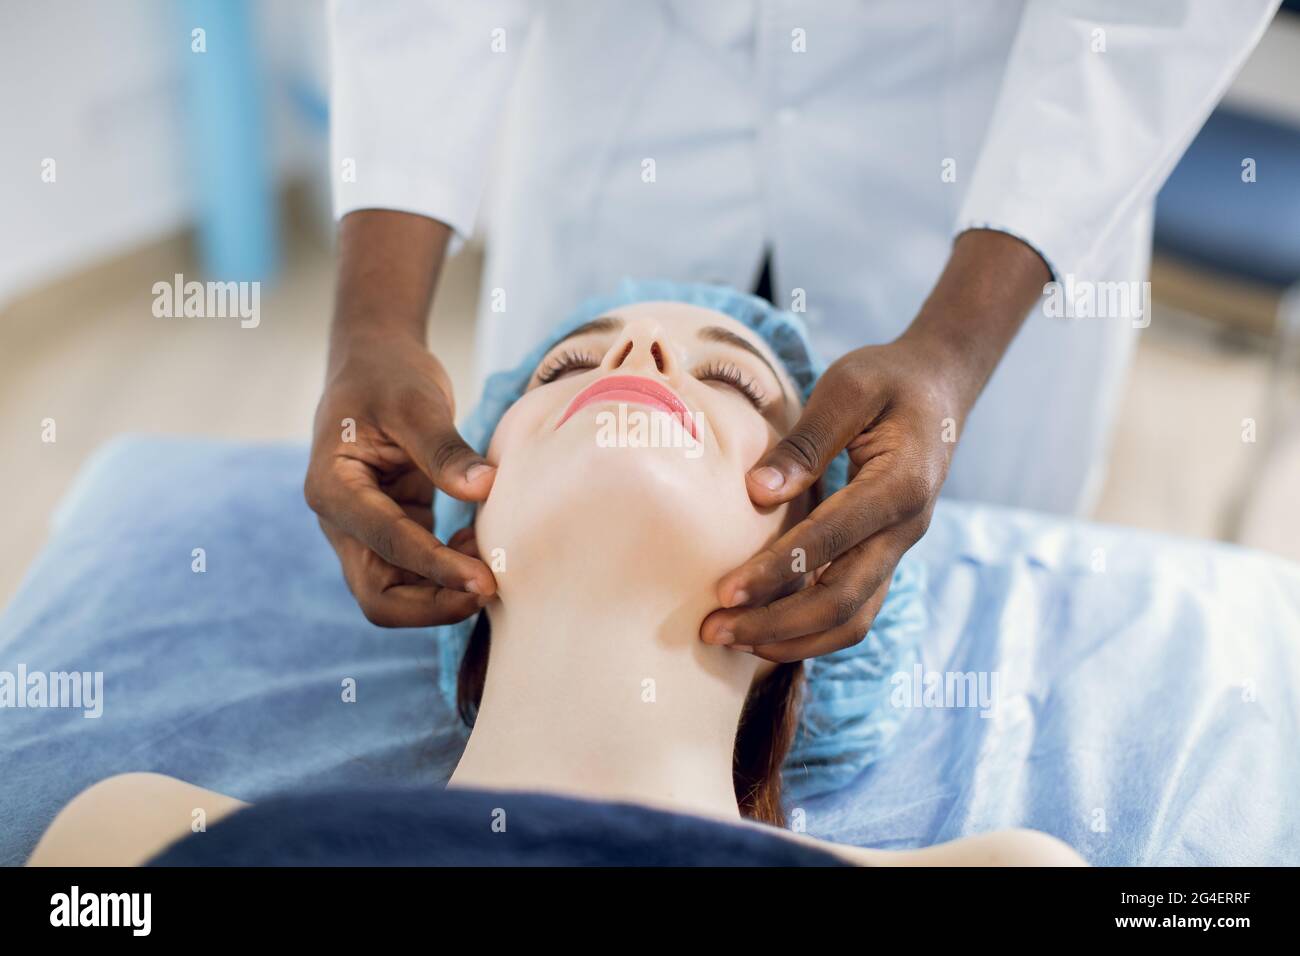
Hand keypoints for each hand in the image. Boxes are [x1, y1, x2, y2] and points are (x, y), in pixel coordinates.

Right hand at [304, 326, 497, 626]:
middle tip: (489, 589)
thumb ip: (447, 450)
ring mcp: (363, 531)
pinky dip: (447, 570)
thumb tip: (486, 490)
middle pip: (378, 595)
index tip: (485, 580)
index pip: (386, 545)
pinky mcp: (389, 531)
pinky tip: (476, 542)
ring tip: (489, 561)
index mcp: (333, 488)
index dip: (436, 568)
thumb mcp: (418, 404)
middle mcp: (340, 520)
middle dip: (433, 603)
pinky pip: (414, 571)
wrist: (375, 362)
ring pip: (396, 592)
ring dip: (442, 592)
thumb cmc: (390, 376)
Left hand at [698, 229, 1048, 660]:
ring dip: (790, 638)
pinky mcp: (884, 557)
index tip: (724, 591)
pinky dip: (808, 632)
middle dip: (775, 623)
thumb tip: (758, 492)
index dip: (777, 571)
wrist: (939, 388)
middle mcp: (905, 529)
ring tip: (730, 640)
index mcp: (901, 484)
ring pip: (851, 620)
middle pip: (843, 600)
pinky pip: (852, 611)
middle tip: (713, 631)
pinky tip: (761, 632)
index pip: (832, 540)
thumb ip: (806, 442)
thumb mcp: (848, 388)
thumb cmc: (888, 380)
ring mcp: (898, 549)